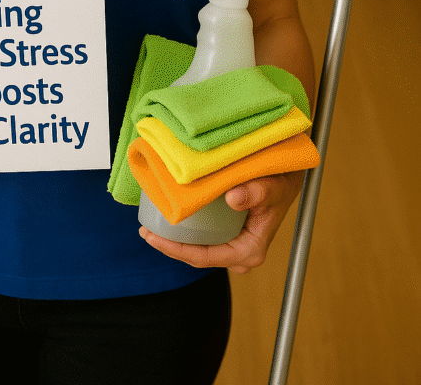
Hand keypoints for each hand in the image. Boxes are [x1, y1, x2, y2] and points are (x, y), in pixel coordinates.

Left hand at [139, 170, 304, 274]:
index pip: (206, 257)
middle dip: (170, 246)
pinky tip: (167, 216)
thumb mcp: (274, 184)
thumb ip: (258, 192)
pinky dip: (184, 229)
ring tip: (150, 225)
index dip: (177, 250)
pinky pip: (202, 237)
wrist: (288, 175)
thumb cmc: (282, 180)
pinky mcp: (228, 235)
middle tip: (145, 230)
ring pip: (198, 248)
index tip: (154, 238)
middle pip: (197, 256)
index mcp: (249, 250)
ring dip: (175, 239)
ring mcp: (233, 245)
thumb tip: (234, 199)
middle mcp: (240, 253)